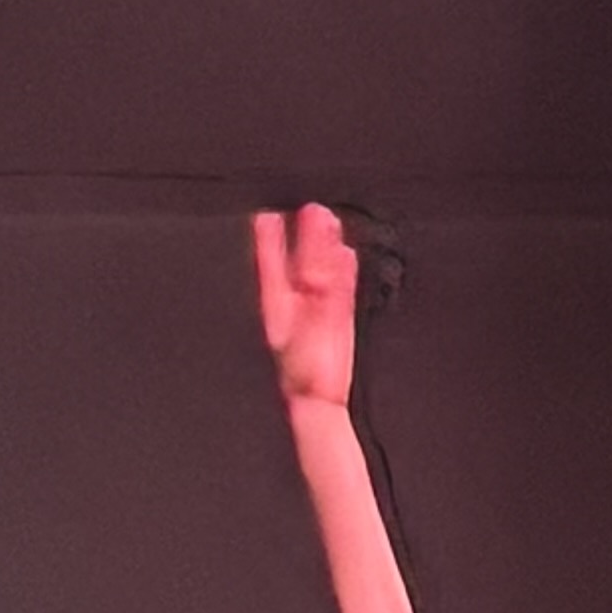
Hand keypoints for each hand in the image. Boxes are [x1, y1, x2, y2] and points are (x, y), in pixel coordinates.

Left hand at [252, 202, 356, 409]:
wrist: (320, 402)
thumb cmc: (301, 377)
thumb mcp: (295, 332)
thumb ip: (307, 302)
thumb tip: (313, 267)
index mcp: (277, 311)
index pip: (270, 270)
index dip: (268, 244)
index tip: (265, 218)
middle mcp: (297, 310)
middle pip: (301, 267)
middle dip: (306, 239)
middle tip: (312, 211)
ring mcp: (318, 315)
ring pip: (323, 275)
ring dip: (326, 249)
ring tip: (330, 222)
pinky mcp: (338, 323)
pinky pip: (341, 292)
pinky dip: (344, 273)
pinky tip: (346, 254)